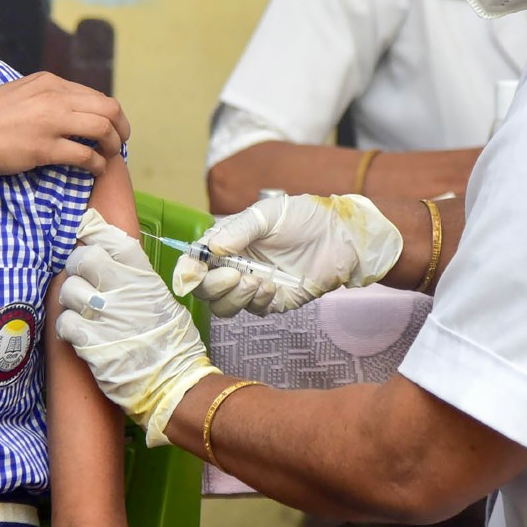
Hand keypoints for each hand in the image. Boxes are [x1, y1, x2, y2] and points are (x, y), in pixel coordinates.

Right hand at [0, 74, 129, 182]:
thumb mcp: (18, 94)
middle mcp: (54, 97)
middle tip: (120, 143)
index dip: (108, 114)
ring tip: (110, 156)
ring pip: (103, 129)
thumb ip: (44, 97)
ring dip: (113, 145)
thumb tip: (66, 108)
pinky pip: (86, 155)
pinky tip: (95, 170)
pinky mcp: (45, 148)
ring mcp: (51, 121)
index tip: (110, 128)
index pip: (94, 94)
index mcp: (48, 82)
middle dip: (120, 127)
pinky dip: (97, 164)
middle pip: (108, 108)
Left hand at [56, 210, 218, 445]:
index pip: (112, 239)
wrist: (174, 384)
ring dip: (70, 301)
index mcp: (143, 277)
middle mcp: (123, 290)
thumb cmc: (173, 344)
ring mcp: (105, 315)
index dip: (94, 232)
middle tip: (81, 280)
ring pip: (68, 290)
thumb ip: (137, 282)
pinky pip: (64, 322)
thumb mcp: (163, 301)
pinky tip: (80, 334)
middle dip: (76, 268)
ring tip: (82, 313)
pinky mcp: (90, 342)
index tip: (87, 235)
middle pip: (82, 258)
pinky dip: (68, 327)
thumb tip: (114, 266)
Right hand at [173, 194, 402, 317]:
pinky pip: (254, 311)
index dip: (186, 272)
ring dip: (235, 297)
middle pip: (205, 291)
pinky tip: (272, 286)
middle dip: (213, 286)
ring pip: (224, 307)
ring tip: (257, 281)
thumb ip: (237, 230)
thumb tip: (210, 248)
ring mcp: (252, 286)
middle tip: (235, 274)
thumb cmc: (303, 218)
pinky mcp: (272, 301)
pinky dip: (258, 301)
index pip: (195, 262)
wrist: (340, 236)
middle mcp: (234, 266)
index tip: (189, 278)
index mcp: (227, 243)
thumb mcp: (267, 215)